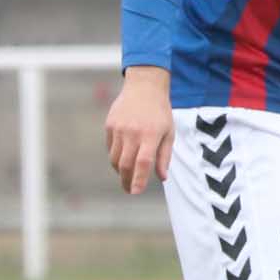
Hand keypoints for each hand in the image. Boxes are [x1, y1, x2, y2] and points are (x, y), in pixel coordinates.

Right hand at [104, 65, 174, 195]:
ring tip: (127, 174)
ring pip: (114, 158)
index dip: (139, 180)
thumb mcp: (169, 132)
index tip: (136, 192)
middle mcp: (133, 132)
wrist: (144, 86)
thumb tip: (162, 178)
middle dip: (126, 181)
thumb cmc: (160, 112)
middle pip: (125, 164)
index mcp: (151, 134)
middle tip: (129, 190)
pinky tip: (123, 156)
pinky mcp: (110, 125)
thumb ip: (164, 156)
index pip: (143, 162)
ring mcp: (119, 128)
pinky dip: (115, 156)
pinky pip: (110, 147)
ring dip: (120, 170)